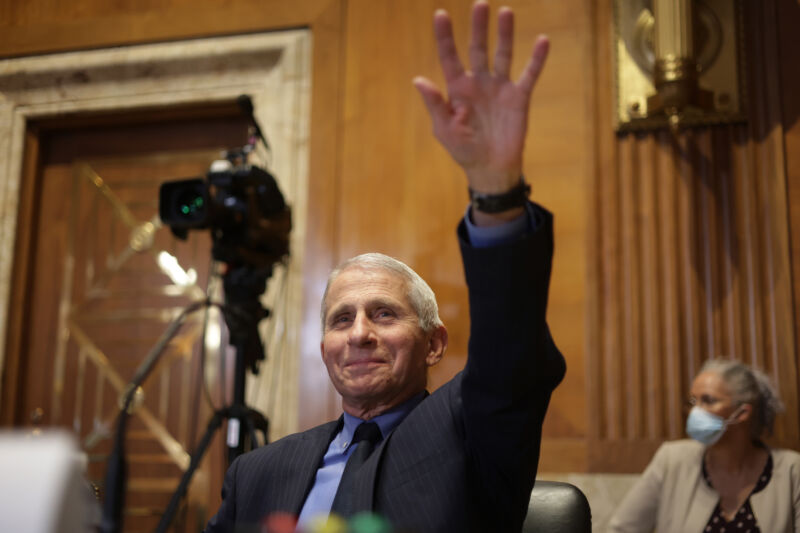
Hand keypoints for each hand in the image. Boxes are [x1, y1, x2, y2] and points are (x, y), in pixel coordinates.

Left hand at [413, 1, 548, 195]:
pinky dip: (536, 59)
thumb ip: (434, 104)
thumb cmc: (463, 150)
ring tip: (506, 12)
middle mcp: (478, 83)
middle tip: (480, 4)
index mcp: (457, 89)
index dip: (445, 37)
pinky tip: (542, 41)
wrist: (490, 168)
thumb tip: (418, 80)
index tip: (441, 14)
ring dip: (505, 34)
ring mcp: (499, 88)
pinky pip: (529, 74)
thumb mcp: (444, 129)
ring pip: (503, 54)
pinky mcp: (519, 97)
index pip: (449, 57)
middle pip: (478, 49)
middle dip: (478, 27)